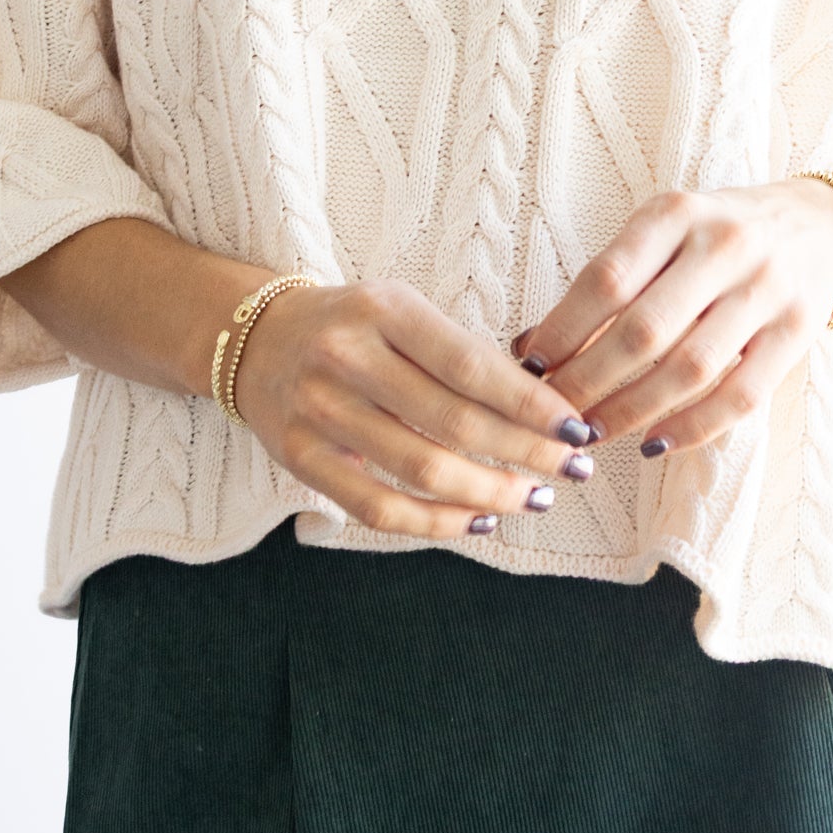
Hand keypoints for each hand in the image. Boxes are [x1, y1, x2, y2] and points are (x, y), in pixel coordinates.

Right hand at [230, 277, 599, 539]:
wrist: (254, 339)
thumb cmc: (352, 326)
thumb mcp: (402, 311)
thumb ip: (462, 353)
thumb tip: (544, 406)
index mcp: (384, 310)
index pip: (471, 366)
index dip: (530, 404)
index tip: (577, 427)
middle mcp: (347, 356)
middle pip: (453, 421)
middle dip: (525, 452)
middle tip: (572, 468)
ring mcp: (318, 410)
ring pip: (420, 469)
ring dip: (490, 492)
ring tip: (535, 498)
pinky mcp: (299, 457)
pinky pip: (377, 507)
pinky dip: (435, 522)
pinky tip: (479, 520)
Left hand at [511, 182, 832, 457]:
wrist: (817, 225)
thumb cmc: (715, 234)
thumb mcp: (663, 231)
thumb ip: (608, 280)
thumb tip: (531, 348)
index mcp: (677, 213)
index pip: (607, 280)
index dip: (562, 331)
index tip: (529, 367)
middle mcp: (724, 246)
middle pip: (643, 330)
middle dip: (588, 381)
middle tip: (553, 414)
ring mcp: (766, 289)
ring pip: (690, 368)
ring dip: (632, 410)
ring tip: (592, 433)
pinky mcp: (798, 331)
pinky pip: (741, 394)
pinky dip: (693, 427)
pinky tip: (653, 444)